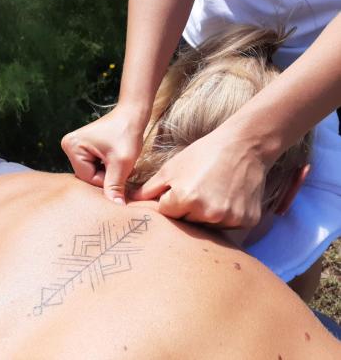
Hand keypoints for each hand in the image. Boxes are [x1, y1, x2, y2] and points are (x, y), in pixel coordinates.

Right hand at [61, 105, 145, 203]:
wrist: (132, 115)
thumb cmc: (126, 134)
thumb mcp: (122, 163)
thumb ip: (115, 186)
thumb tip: (116, 207)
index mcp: (72, 146)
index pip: (88, 177)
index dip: (106, 180)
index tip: (121, 171)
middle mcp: (69, 145)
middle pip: (88, 175)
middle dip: (106, 175)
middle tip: (121, 165)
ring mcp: (74, 145)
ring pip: (92, 172)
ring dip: (107, 172)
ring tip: (118, 159)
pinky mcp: (82, 147)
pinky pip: (93, 166)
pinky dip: (106, 166)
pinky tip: (114, 158)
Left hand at [131, 129, 267, 227]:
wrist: (245, 145)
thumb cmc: (203, 154)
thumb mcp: (171, 168)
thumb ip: (148, 189)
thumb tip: (127, 202)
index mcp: (185, 199)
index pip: (167, 214)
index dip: (170, 201)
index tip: (180, 188)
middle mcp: (207, 213)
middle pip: (187, 222)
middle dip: (187, 210)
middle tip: (198, 188)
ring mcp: (229, 218)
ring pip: (207, 226)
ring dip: (206, 215)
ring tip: (213, 192)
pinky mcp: (246, 220)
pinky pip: (228, 226)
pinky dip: (226, 216)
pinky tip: (228, 197)